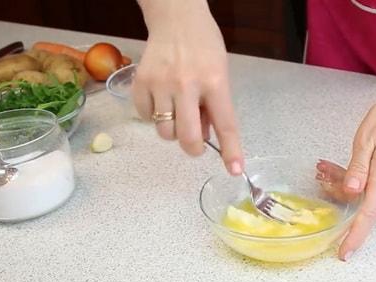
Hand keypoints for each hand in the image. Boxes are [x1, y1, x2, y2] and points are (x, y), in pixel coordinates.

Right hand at [133, 0, 242, 174]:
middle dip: (193, 148)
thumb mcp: (220, 73)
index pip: (226, 124)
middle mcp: (187, 84)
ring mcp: (160, 83)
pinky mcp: (140, 83)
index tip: (235, 170)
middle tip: (196, 143)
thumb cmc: (204, 47)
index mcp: (214, 81)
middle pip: (187, 136)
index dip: (231, 151)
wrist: (175, 17)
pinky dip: (154, 117)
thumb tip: (203, 138)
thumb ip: (214, 106)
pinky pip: (146, 118)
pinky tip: (162, 100)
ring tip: (178, 111)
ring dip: (173, 130)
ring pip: (165, 131)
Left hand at [338, 84, 375, 260]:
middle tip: (320, 171)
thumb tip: (350, 193)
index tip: (343, 254)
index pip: (366, 215)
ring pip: (367, 192)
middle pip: (360, 200)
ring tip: (328, 166)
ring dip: (347, 183)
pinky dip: (361, 179)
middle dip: (338, 191)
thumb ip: (357, 169)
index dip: (354, 236)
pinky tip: (349, 166)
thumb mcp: (367, 140)